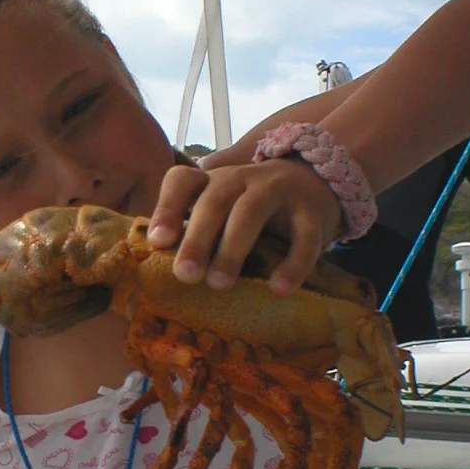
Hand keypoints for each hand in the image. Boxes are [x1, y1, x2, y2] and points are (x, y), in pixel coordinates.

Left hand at [148, 157, 343, 293]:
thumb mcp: (219, 211)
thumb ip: (191, 229)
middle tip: (185, 275)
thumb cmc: (249, 207)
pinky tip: (280, 289)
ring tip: (220, 284)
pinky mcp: (311, 212)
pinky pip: (305, 236)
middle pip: (215, 201)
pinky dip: (294, 263)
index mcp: (211, 181)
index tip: (158, 242)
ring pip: (251, 212)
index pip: (182, 181)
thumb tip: (155, 265)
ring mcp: (277, 191)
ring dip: (233, 248)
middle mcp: (241, 179)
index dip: (167, 209)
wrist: (314, 181)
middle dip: (197, 238)